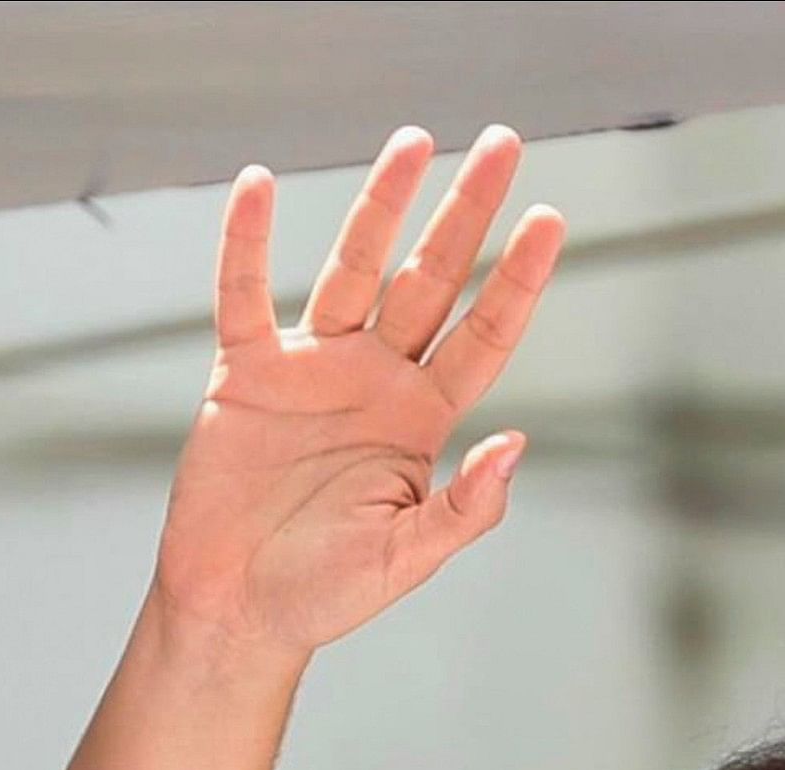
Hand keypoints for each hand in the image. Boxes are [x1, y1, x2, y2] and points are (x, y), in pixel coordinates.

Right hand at [146, 127, 564, 656]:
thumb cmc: (322, 594)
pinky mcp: (245, 376)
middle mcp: (375, 379)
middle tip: (502, 143)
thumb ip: (464, 509)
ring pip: (354, 268)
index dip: (517, 279)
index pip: (484, 334)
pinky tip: (257, 187)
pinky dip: (246, 243)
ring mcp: (312, 369)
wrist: (234, 612)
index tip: (550, 220)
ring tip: (412, 142)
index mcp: (423, 418)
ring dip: (382, 205)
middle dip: (466, 212)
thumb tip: (515, 446)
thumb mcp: (405, 560)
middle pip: (431, 278)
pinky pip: (243, 297)